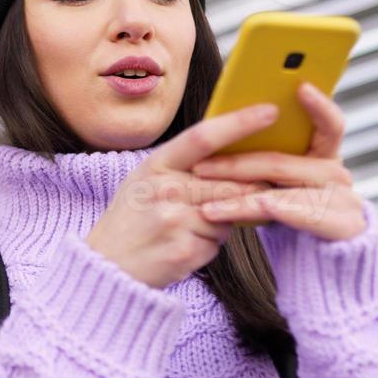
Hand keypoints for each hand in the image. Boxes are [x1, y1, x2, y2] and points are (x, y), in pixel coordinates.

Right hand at [86, 102, 282, 289]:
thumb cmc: (133, 218)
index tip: (270, 111)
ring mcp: (175, 220)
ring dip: (226, 220)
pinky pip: (220, 241)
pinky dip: (211, 243)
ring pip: (230, 213)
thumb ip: (184, 166)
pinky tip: (186, 244)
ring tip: (193, 225)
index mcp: (156, 164)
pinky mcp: (185, 250)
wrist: (107, 265)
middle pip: (232, 182)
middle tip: (261, 190)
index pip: (204, 137)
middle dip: (253, 188)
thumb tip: (236, 152)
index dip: (239, 123)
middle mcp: (165, 189)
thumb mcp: (147, 179)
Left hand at [190, 82, 366, 240]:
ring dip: (237, 193)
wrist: (320, 265)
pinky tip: (222, 213)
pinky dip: (253, 212)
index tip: (300, 87)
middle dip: (236, 163)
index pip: (329, 124)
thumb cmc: (289, 218)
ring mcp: (346, 200)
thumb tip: (228, 126)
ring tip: (203, 198)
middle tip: (199, 166)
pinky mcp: (342, 226)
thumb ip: (267, 158)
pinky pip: (292, 214)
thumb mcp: (277, 186)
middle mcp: (339, 175)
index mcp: (326, 156)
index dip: (319, 105)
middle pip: (284, 162)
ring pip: (281, 190)